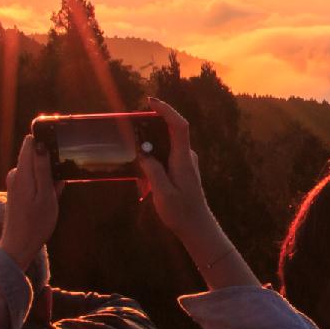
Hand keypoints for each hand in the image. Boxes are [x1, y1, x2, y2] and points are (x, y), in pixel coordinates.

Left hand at [0, 134, 59, 270]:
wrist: (19, 246)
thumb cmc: (36, 223)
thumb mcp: (46, 195)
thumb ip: (43, 169)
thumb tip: (40, 144)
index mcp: (22, 172)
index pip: (31, 142)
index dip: (46, 142)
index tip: (58, 154)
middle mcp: (15, 174)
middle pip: (36, 156)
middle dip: (50, 165)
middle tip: (57, 186)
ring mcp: (15, 183)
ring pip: (37, 170)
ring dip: (49, 179)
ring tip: (52, 198)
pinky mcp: (17, 191)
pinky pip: (35, 181)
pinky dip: (44, 188)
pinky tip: (47, 203)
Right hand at [137, 97, 218, 245]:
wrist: (197, 227)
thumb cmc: (181, 212)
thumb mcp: (162, 193)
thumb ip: (153, 171)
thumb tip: (143, 153)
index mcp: (183, 159)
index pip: (179, 126)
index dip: (166, 110)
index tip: (151, 101)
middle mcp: (187, 156)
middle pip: (171, 131)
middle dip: (152, 125)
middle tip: (133, 127)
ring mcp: (186, 162)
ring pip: (167, 144)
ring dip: (151, 145)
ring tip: (135, 153)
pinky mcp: (182, 169)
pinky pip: (167, 154)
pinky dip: (154, 156)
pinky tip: (143, 172)